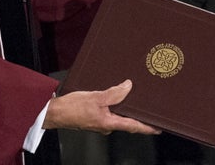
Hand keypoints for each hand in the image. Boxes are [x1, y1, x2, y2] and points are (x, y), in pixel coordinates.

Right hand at [43, 79, 161, 134]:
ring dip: (127, 110)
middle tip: (150, 111)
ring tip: (136, 101)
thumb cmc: (72, 108)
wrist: (55, 112)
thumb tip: (127, 87)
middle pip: (127, 122)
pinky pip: (110, 113)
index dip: (147, 127)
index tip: (159, 128)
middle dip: (139, 117)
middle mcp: (107, 126)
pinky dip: (117, 106)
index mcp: (109, 123)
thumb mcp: (96, 97)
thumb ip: (114, 93)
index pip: (133, 127)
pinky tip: (117, 98)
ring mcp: (101, 123)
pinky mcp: (95, 118)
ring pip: (118, 116)